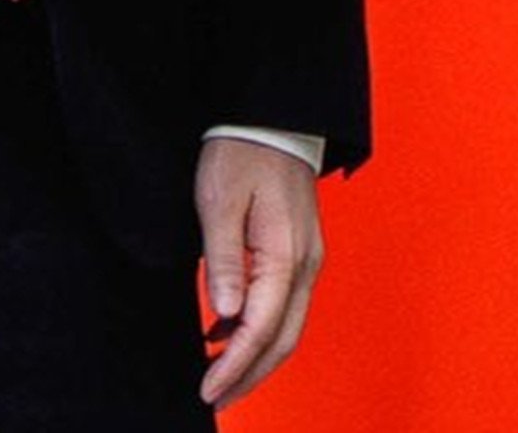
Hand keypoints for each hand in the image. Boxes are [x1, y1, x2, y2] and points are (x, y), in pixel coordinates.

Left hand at [193, 137, 323, 403]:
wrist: (273, 117)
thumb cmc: (241, 153)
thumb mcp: (219, 202)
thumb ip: (223, 259)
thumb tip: (225, 313)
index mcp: (287, 255)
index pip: (261, 328)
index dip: (235, 365)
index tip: (209, 391)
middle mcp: (307, 264)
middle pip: (283, 340)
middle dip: (250, 376)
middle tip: (215, 398)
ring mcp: (308, 259)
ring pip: (288, 327)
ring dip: (255, 357)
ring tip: (218, 376)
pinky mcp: (301, 252)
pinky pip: (285, 305)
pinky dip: (258, 329)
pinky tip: (224, 331)